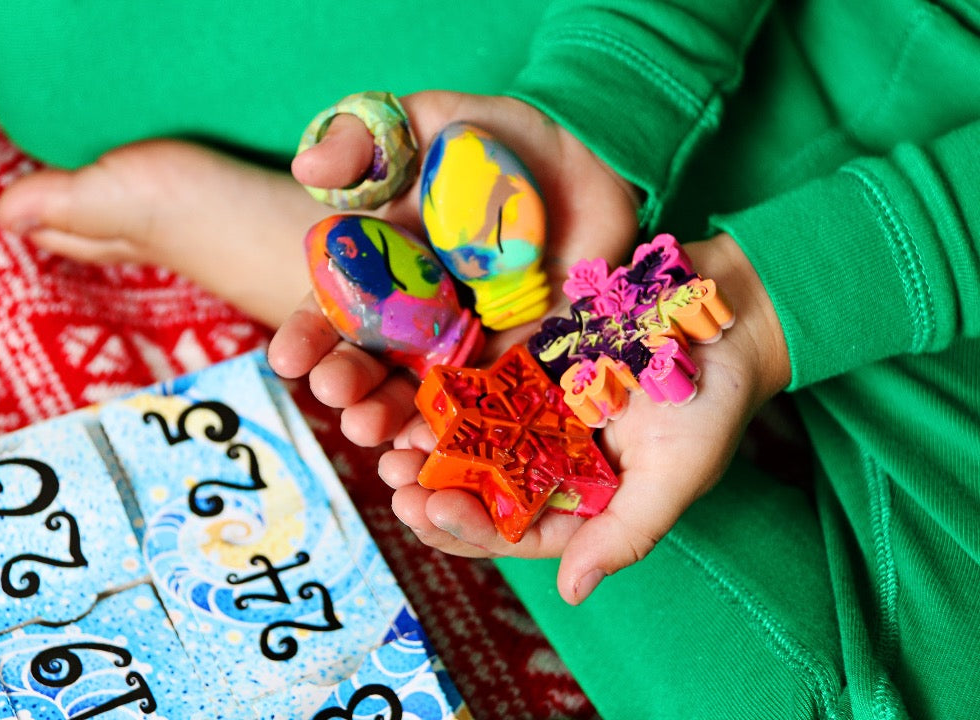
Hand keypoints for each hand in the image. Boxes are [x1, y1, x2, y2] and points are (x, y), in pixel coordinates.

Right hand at [269, 90, 641, 444]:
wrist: (586, 157)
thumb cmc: (496, 138)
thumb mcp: (425, 122)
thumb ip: (364, 139)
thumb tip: (308, 168)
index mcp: (381, 268)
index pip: (332, 308)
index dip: (308, 333)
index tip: (287, 356)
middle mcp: (417, 316)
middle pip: (373, 360)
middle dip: (349, 383)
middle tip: (336, 395)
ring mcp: (468, 344)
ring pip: (422, 393)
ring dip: (394, 416)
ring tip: (373, 430)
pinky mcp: (521, 362)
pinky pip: (489, 404)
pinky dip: (462, 429)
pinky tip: (436, 447)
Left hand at [377, 234, 790, 604]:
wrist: (725, 316)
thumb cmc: (712, 402)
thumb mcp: (677, 475)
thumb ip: (625, 531)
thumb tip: (572, 592)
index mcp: (588, 501)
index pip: (520, 530)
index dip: (472, 528)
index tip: (430, 510)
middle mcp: (557, 464)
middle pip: (487, 491)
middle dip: (438, 493)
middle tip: (394, 485)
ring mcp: (541, 415)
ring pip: (476, 443)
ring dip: (432, 449)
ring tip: (391, 448)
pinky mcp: (532, 366)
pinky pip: (484, 387)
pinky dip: (451, 397)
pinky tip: (416, 399)